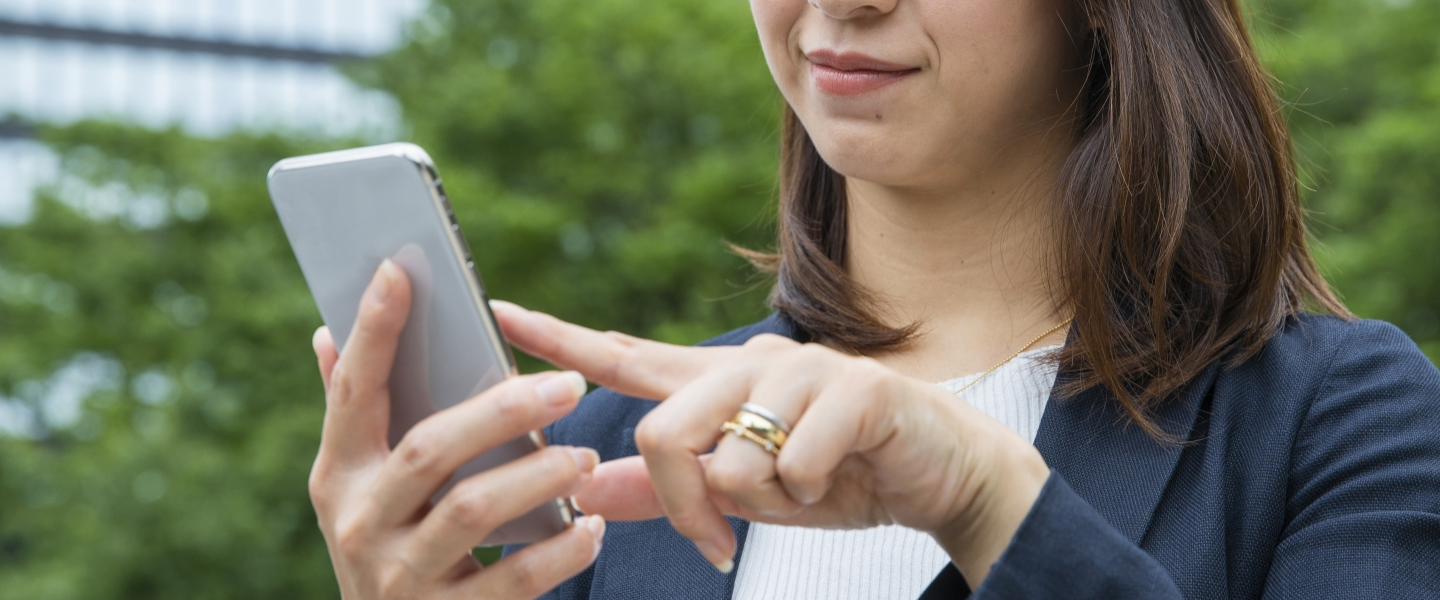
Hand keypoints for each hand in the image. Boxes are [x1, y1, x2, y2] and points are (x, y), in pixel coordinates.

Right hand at [307, 261, 604, 598]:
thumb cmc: (393, 550)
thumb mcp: (361, 491)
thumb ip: (354, 417)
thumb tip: (325, 332)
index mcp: (338, 477)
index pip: (355, 393)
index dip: (374, 332)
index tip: (400, 269)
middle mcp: (358, 524)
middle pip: (430, 451)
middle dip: (502, 411)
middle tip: (570, 385)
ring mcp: (397, 578)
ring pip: (471, 512)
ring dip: (537, 477)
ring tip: (583, 458)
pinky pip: (511, 583)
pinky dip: (560, 552)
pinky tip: (593, 527)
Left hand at [492, 302, 1050, 586]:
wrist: (938, 472)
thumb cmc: (838, 476)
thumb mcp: (742, 495)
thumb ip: (664, 491)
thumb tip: (584, 491)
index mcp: (718, 384)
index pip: (625, 354)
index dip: (561, 338)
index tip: (501, 312)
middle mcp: (751, 364)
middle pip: (665, 429)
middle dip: (683, 502)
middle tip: (712, 542)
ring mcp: (804, 372)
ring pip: (732, 455)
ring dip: (763, 501)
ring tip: (802, 493)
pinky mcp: (855, 391)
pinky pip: (796, 464)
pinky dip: (812, 494)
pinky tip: (839, 479)